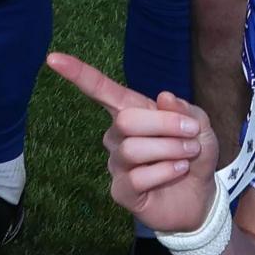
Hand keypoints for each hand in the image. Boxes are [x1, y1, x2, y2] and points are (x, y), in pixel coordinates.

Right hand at [51, 53, 222, 233]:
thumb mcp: (199, 126)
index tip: (53, 58)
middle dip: (164, 125)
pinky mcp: (121, 191)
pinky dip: (165, 172)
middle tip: (192, 135)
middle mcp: (117, 135)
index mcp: (132, 111)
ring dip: (169, 150)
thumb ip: (185, 110)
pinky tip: (178, 172)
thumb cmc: (192, 153)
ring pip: (132, 149)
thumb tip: (163, 97)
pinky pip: (136, 177)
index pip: (101, 89)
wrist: (201, 196)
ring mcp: (117, 164)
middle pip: (126, 120)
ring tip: (187, 156)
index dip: (78, 73)